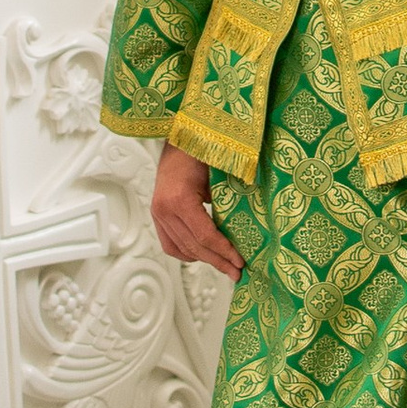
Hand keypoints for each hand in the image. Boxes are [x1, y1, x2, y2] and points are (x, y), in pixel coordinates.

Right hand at [153, 141, 240, 279]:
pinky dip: (186, 253)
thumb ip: (229, 200)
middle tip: (238, 272)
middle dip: (218, 261)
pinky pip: (170, 244)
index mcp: (179, 199)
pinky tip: (203, 254)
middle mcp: (164, 209)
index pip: (204, 235)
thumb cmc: (201, 148)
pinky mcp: (157, 214)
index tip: (240, 262)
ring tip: (224, 266)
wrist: (179, 135)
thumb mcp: (219, 173)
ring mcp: (157, 213)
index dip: (224, 251)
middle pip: (193, 247)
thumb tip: (249, 228)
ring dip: (204, 259)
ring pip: (181, 248)